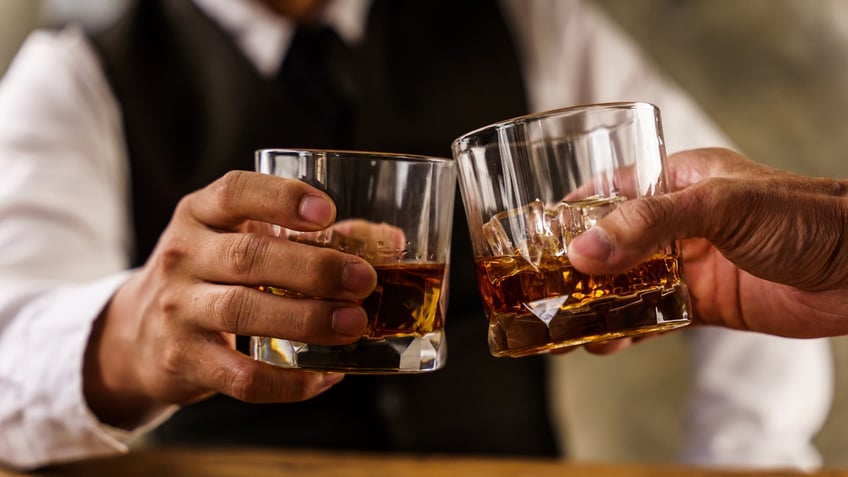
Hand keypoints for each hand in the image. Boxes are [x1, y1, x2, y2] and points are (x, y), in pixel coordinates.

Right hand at [83, 171, 376, 427]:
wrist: (139, 334)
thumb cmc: (215, 275)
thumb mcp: (245, 241)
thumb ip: (314, 237)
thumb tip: (393, 242)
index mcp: (201, 213)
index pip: (235, 193)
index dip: (281, 199)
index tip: (327, 211)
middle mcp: (183, 255)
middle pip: (248, 257)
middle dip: (313, 269)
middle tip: (363, 280)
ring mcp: (179, 309)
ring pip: (242, 312)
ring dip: (305, 319)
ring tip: (354, 324)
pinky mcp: (183, 360)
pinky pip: (240, 376)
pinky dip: (288, 381)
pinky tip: (326, 374)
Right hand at [567, 147, 847, 338]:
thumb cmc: (803, 216)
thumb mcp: (719, 205)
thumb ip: (649, 225)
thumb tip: (584, 251)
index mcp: (678, 181)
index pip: (611, 192)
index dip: (572, 212)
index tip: (535, 235)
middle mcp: (679, 222)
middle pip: (613, 243)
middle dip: (577, 267)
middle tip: (539, 290)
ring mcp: (691, 264)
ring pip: (629, 284)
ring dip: (597, 304)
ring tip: (560, 326)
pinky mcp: (706, 303)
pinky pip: (655, 316)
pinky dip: (627, 330)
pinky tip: (603, 343)